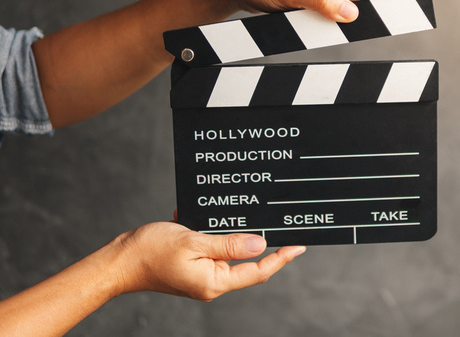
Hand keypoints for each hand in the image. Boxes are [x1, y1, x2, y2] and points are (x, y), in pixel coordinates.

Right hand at [111, 222, 304, 300]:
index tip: (298, 244)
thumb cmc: (150, 251)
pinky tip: (212, 218)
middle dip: (263, 244)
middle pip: (248, 264)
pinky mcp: (194, 267)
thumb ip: (229, 243)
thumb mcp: (194, 241)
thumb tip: (261, 243)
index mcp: (214, 281)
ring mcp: (202, 276)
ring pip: (231, 255)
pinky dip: (217, 234)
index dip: (281, 257)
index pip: (258, 271)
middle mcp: (211, 282)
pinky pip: (215, 250)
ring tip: (247, 217)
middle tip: (280, 224)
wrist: (119, 260)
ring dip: (238, 236)